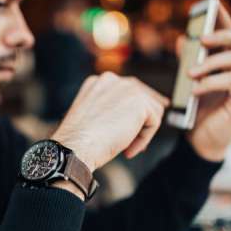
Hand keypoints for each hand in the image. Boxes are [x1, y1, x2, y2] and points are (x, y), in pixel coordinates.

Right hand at [51, 72, 169, 171]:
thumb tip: (136, 119)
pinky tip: (127, 150)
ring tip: (126, 148)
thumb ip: (112, 110)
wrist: (76, 147)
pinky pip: (154, 122)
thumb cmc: (80, 140)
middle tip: (139, 140)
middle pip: (143, 95)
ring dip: (141, 132)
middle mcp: (112, 80)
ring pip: (151, 111)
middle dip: (145, 118)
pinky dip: (144, 139)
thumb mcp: (94, 117)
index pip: (127, 91)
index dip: (134, 111)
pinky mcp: (139, 102)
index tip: (139, 125)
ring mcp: (127, 88)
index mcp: (99, 82)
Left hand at [181, 4, 230, 161]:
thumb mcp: (190, 82)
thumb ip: (189, 61)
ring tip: (190, 72)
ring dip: (211, 62)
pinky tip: (194, 89)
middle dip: (224, 35)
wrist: (199, 143)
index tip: (213, 6)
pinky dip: (210, 82)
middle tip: (202, 39)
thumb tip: (183, 38)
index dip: (226, 20)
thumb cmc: (197, 111)